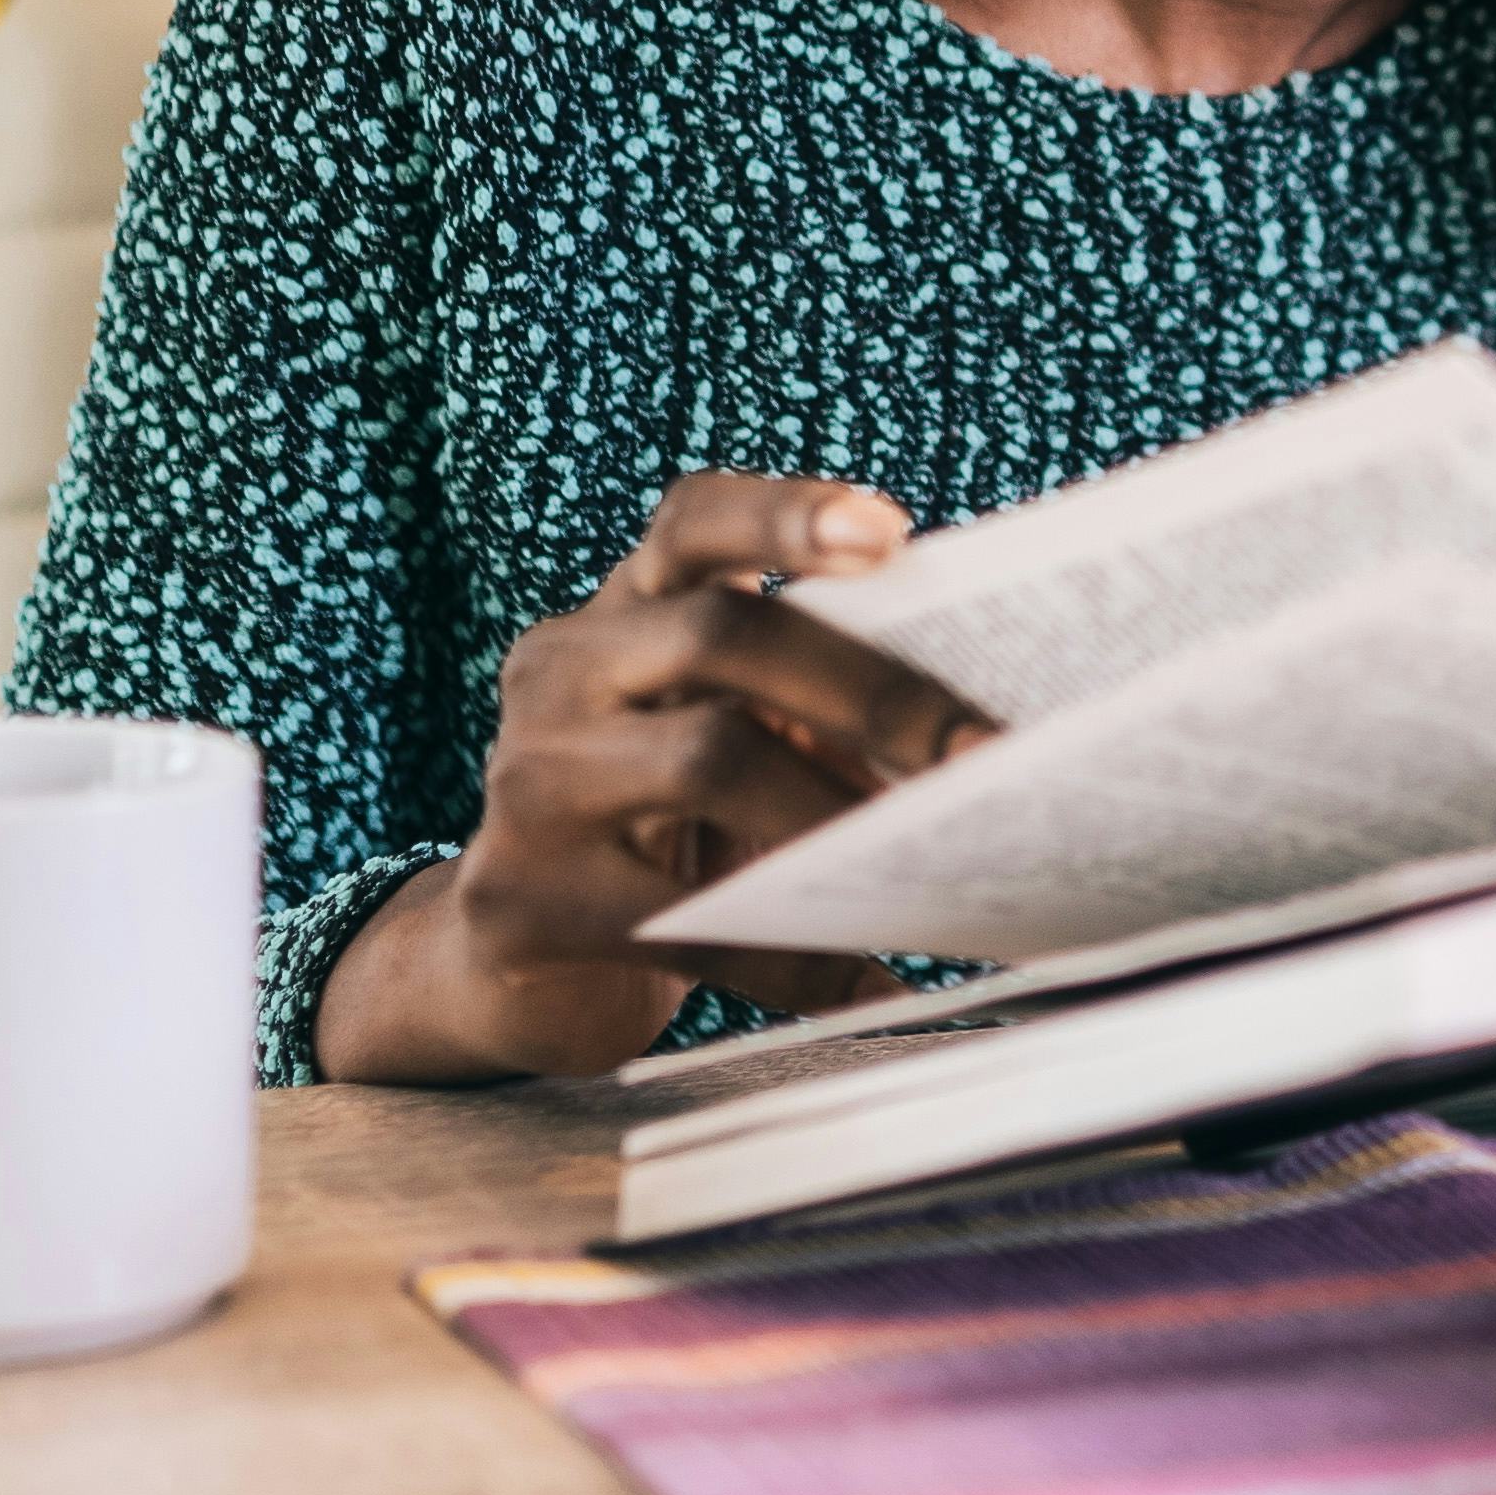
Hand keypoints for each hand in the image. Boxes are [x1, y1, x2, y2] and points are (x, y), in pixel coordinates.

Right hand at [312, 472, 995, 1084]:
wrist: (511, 969)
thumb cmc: (666, 832)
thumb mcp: (725, 741)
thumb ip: (813, 710)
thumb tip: (973, 740)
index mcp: (625, 611)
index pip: (694, 524)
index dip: (787, 515)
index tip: (892, 532)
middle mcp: (561, 671)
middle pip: (721, 636)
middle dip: (872, 691)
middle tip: (984, 751)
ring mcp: (527, 781)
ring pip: (708, 760)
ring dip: (839, 815)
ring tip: (931, 864)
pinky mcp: (516, 898)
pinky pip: (685, 917)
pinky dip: (794, 955)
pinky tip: (869, 979)